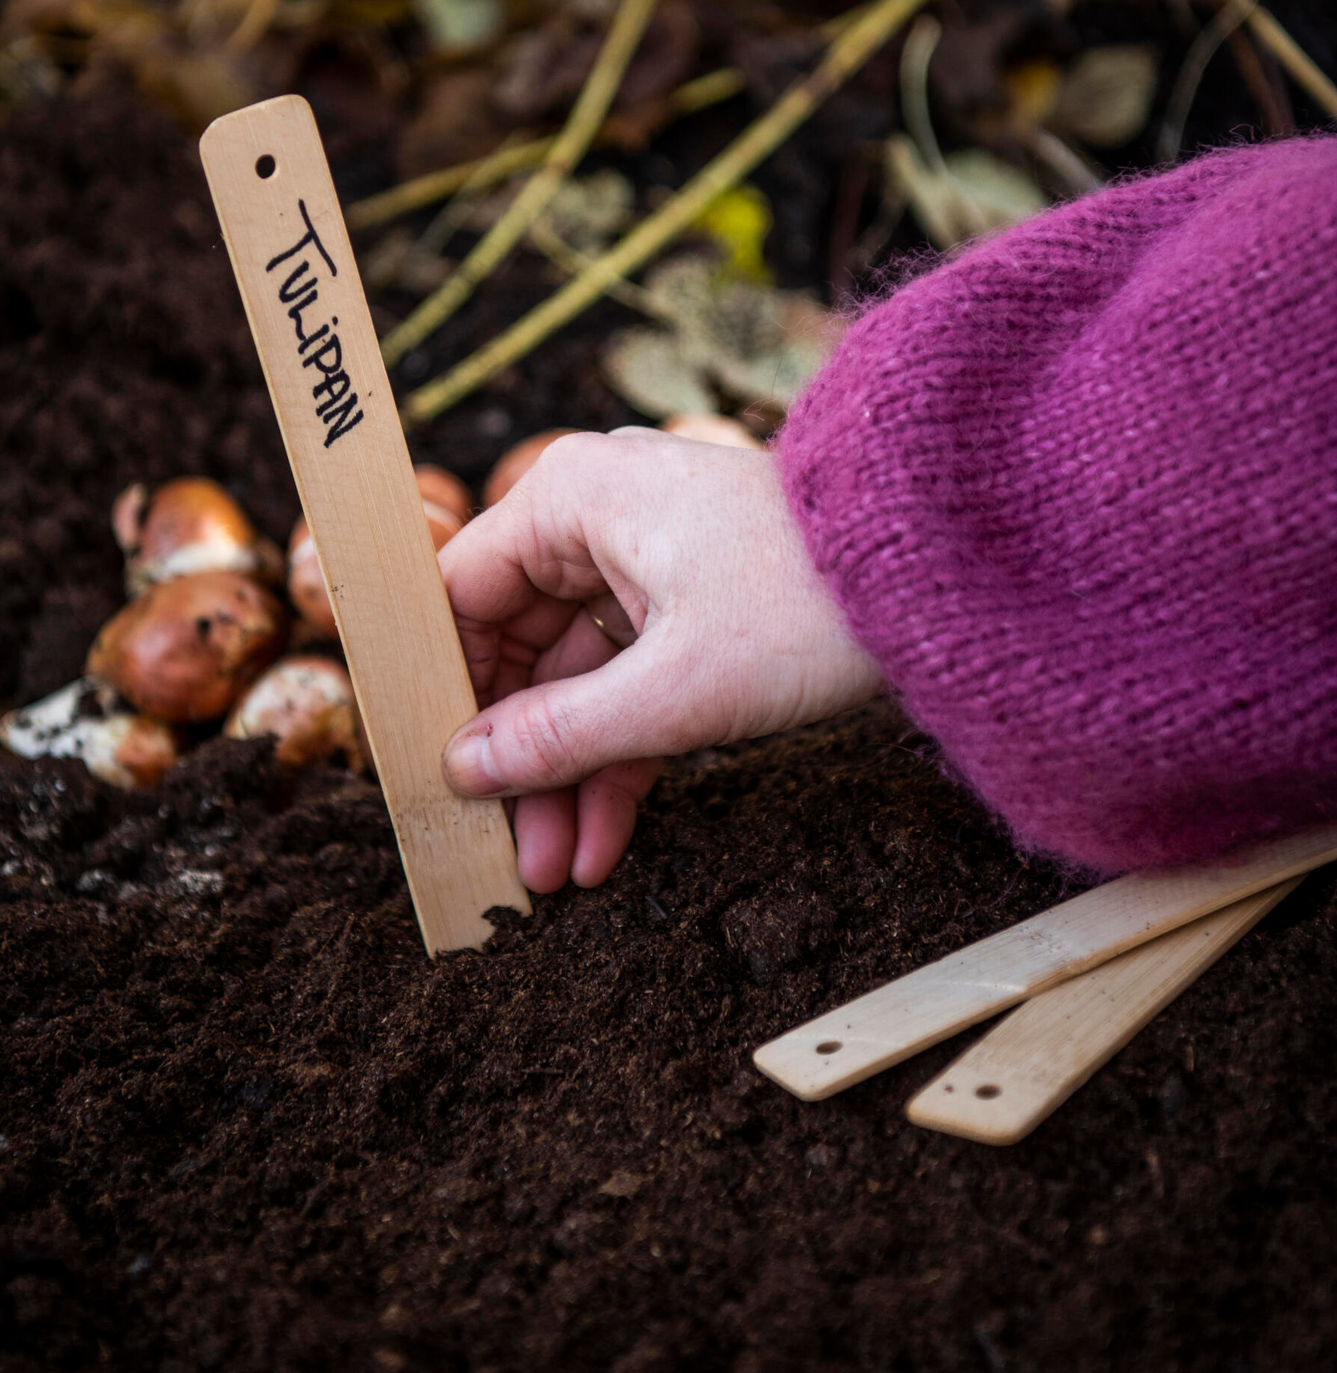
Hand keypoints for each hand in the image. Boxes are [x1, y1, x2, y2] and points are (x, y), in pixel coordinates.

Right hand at [439, 428, 879, 892]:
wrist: (946, 583)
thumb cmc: (808, 606)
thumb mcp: (673, 690)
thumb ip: (557, 736)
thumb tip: (462, 770)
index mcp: (573, 499)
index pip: (461, 594)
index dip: (442, 688)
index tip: (425, 773)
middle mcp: (601, 517)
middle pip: (519, 648)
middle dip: (516, 759)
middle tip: (501, 849)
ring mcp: (652, 562)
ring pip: (579, 680)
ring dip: (569, 776)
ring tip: (555, 873)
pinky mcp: (699, 605)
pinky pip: (635, 684)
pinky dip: (624, 756)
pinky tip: (607, 841)